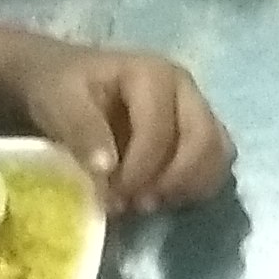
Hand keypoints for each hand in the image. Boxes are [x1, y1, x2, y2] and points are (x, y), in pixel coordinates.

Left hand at [14, 38, 234, 205]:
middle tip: (135, 205)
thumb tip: (107, 170)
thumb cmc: (61, 88)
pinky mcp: (198, 131)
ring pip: (218, 153)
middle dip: (172, 181)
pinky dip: (196, 186)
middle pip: (204, 140)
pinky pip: (216, 164)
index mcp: (153, 74)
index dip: (139, 170)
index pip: (160, 130)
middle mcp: (184, 88)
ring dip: (188, 186)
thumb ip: (82, 130)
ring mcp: (196, 109)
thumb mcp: (60, 101)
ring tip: (147, 202)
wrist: (65, 79)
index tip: (110, 197)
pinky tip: (162, 198)